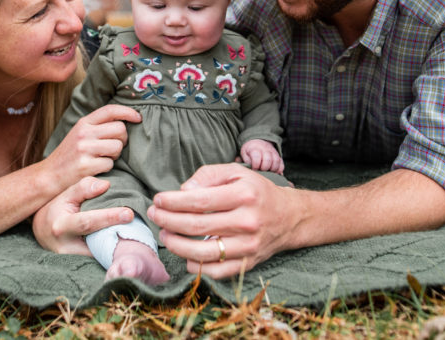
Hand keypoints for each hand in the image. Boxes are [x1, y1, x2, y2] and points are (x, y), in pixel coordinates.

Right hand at [32, 176, 134, 254]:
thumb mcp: (65, 195)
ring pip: (98, 255)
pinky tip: (125, 244)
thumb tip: (106, 185)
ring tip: (136, 237)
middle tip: (139, 228)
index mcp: (62, 226)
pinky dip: (110, 251)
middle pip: (97, 242)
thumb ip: (84, 188)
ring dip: (117, 246)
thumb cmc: (54, 209)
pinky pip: (97, 258)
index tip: (129, 213)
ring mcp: (71, 260)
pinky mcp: (77, 265)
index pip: (89, 222)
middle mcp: (65, 246)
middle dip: (119, 236)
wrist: (39, 231)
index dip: (109, 217)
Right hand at [45, 104, 139, 191]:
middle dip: (122, 140)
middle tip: (114, 148)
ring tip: (104, 158)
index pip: (110, 110)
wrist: (49, 176)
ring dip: (115, 155)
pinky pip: (110, 164)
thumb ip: (98, 126)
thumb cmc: (70, 155)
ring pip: (117, 147)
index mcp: (83, 123)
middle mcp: (84, 133)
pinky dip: (107, 168)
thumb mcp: (80, 134)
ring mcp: (84, 149)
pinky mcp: (85, 166)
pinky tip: (96, 169)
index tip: (138, 118)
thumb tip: (125, 121)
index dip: (128, 112)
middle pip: (120, 129)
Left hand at [147, 163, 296, 278]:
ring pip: (204, 252)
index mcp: (244, 195)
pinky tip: (185, 255)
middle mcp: (248, 221)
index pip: (199, 201)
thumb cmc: (257, 192)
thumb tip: (183, 191)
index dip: (173, 202)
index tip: (158, 200)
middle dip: (169, 221)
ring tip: (165, 234)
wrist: (289, 217)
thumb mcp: (236, 173)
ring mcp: (249, 246)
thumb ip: (208, 175)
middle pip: (198, 226)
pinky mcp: (248, 263)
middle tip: (155, 215)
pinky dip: (196, 266)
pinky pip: (216, 271)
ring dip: (177, 245)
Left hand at [239, 139, 283, 173]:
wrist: (258, 142)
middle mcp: (265, 149)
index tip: (254, 169)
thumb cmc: (250, 150)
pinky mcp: (278, 157)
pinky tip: (274, 173)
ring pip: (276, 162)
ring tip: (267, 173)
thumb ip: (244, 160)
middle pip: (268, 160)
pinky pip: (281, 164)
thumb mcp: (244, 153)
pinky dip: (279, 170)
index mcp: (255, 148)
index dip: (255, 165)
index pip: (256, 157)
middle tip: (261, 171)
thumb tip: (244, 168)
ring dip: (272, 170)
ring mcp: (273, 152)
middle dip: (264, 168)